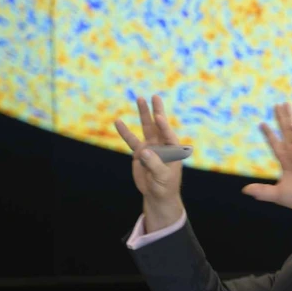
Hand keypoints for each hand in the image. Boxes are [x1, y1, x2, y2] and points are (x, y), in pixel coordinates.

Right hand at [114, 95, 185, 230]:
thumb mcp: (162, 176)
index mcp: (173, 150)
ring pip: (146, 128)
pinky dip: (125, 131)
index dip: (164, 126)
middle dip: (157, 111)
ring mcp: (151, 147)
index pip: (169, 135)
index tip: (159, 117)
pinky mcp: (140, 153)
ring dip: (143, 114)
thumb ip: (154, 164)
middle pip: (159, 125)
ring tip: (140, 98)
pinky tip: (118, 121)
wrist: (157, 194)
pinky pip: (131, 140)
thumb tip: (143, 151)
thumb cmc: (165, 186)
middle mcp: (162, 145)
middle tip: (155, 96)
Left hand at [242, 103, 291, 226]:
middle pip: (286, 132)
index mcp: (288, 162)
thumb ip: (262, 191)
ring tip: (285, 104)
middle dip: (282, 119)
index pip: (276, 145)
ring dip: (290, 117)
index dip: (270, 135)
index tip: (262, 123)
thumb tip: (244, 190)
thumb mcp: (277, 194)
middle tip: (277, 105)